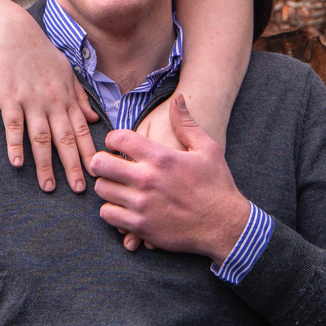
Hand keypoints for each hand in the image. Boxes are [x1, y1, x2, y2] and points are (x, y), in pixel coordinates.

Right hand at [0, 5, 96, 192]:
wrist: (14, 33)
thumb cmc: (41, 53)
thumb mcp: (67, 73)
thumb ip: (80, 97)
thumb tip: (94, 120)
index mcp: (67, 97)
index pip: (82, 131)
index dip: (91, 153)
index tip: (99, 173)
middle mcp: (52, 102)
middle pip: (65, 139)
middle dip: (73, 166)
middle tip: (79, 190)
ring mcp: (31, 101)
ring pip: (40, 138)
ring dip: (45, 164)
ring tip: (47, 187)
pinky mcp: (10, 99)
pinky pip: (14, 126)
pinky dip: (15, 144)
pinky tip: (17, 163)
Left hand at [90, 92, 250, 262]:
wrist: (225, 226)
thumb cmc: (217, 186)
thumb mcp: (208, 148)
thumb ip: (186, 124)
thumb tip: (178, 99)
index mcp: (161, 157)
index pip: (119, 138)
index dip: (112, 138)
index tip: (116, 144)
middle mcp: (147, 179)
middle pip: (100, 163)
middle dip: (101, 161)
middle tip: (108, 164)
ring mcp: (141, 204)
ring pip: (102, 189)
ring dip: (106, 185)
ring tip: (116, 185)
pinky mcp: (140, 227)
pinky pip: (108, 214)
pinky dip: (111, 210)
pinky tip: (122, 205)